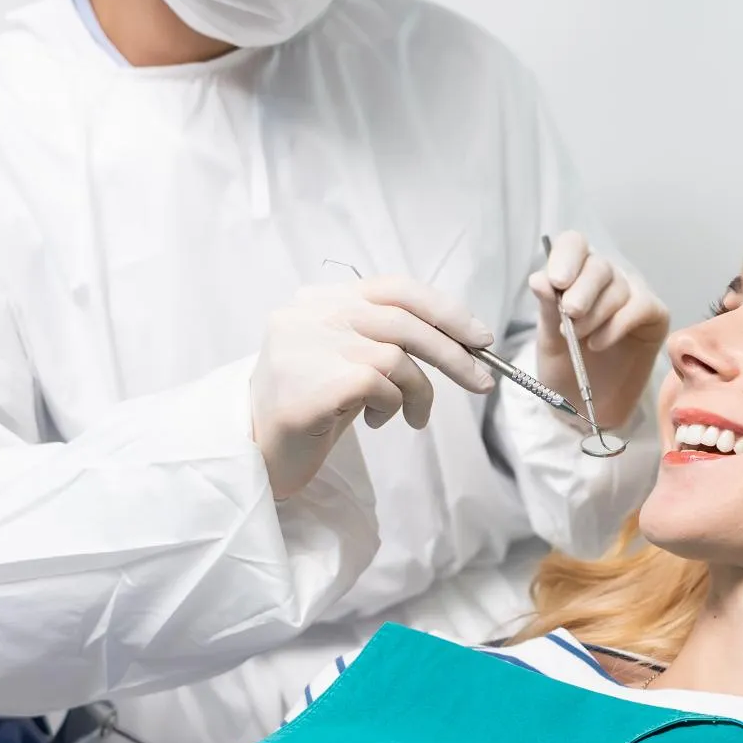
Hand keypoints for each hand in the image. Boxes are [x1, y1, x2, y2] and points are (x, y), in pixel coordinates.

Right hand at [250, 276, 494, 499]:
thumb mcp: (349, 360)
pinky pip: (382, 386)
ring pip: (398, 355)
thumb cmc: (312, 408)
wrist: (260, 455)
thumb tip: (460, 339)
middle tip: (482, 382)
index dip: (444, 310)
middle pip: (404, 319)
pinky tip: (378, 422)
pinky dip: (394, 406)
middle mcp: (309, 313)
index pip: (395, 288)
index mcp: (319, 299)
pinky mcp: (314, 382)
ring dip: (421, 392)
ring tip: (415, 417)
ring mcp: (308, 344)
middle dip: (454, 353)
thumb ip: (386, 339)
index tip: (479, 337)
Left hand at [530, 231, 669, 432]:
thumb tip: (538, 278)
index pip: (574, 244)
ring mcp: (632, 293)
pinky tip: (598, 344)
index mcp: (575, 274)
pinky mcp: (654, 314)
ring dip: (595, 315)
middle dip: (582, 290)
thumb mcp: (549, 340)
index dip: (566, 257)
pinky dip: (616, 326)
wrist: (588, 404)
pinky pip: (639, 307)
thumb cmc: (566, 367)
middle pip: (599, 265)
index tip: (556, 282)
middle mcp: (606, 278)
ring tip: (580, 340)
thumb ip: (547, 309)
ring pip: (618, 288)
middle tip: (570, 314)